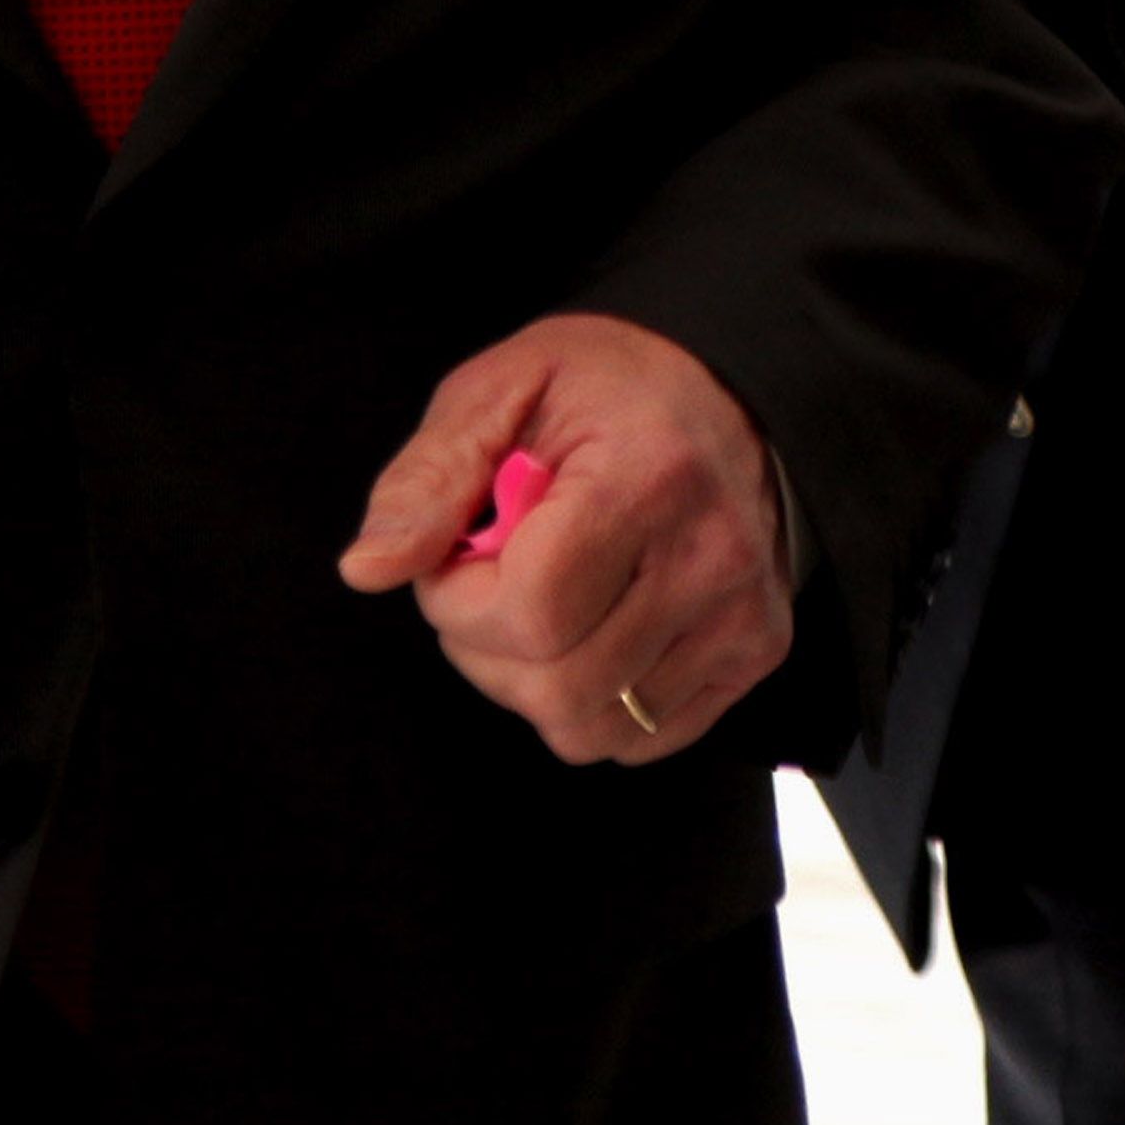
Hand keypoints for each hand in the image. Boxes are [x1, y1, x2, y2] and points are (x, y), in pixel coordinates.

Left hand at [339, 314, 792, 766]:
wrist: (729, 387)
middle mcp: (713, 555)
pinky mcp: (757, 652)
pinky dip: (589, 701)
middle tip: (490, 577)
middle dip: (483, 646)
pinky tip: (591, 627)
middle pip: (555, 685)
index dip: (459, 600)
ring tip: (540, 601)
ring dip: (530, 680)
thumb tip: (367, 569)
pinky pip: (638, 739)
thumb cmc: (605, 385)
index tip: (459, 551)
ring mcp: (743, 613)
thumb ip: (429, 478)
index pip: (532, 610)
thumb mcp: (501, 389)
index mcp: (650, 474)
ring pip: (588, 727)